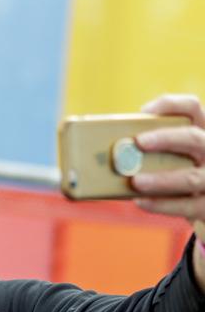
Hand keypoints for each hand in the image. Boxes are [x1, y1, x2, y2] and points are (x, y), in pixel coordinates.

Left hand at [132, 94, 204, 227]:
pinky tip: (140, 201)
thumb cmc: (179, 174)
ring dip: (161, 179)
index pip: (193, 107)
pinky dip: (161, 204)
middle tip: (138, 142)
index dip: (170, 105)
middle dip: (166, 139)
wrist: (202, 204)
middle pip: (194, 139)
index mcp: (203, 133)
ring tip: (135, 181)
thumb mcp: (175, 156)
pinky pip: (186, 206)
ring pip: (191, 177)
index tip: (144, 111)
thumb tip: (115, 150)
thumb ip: (155, 149)